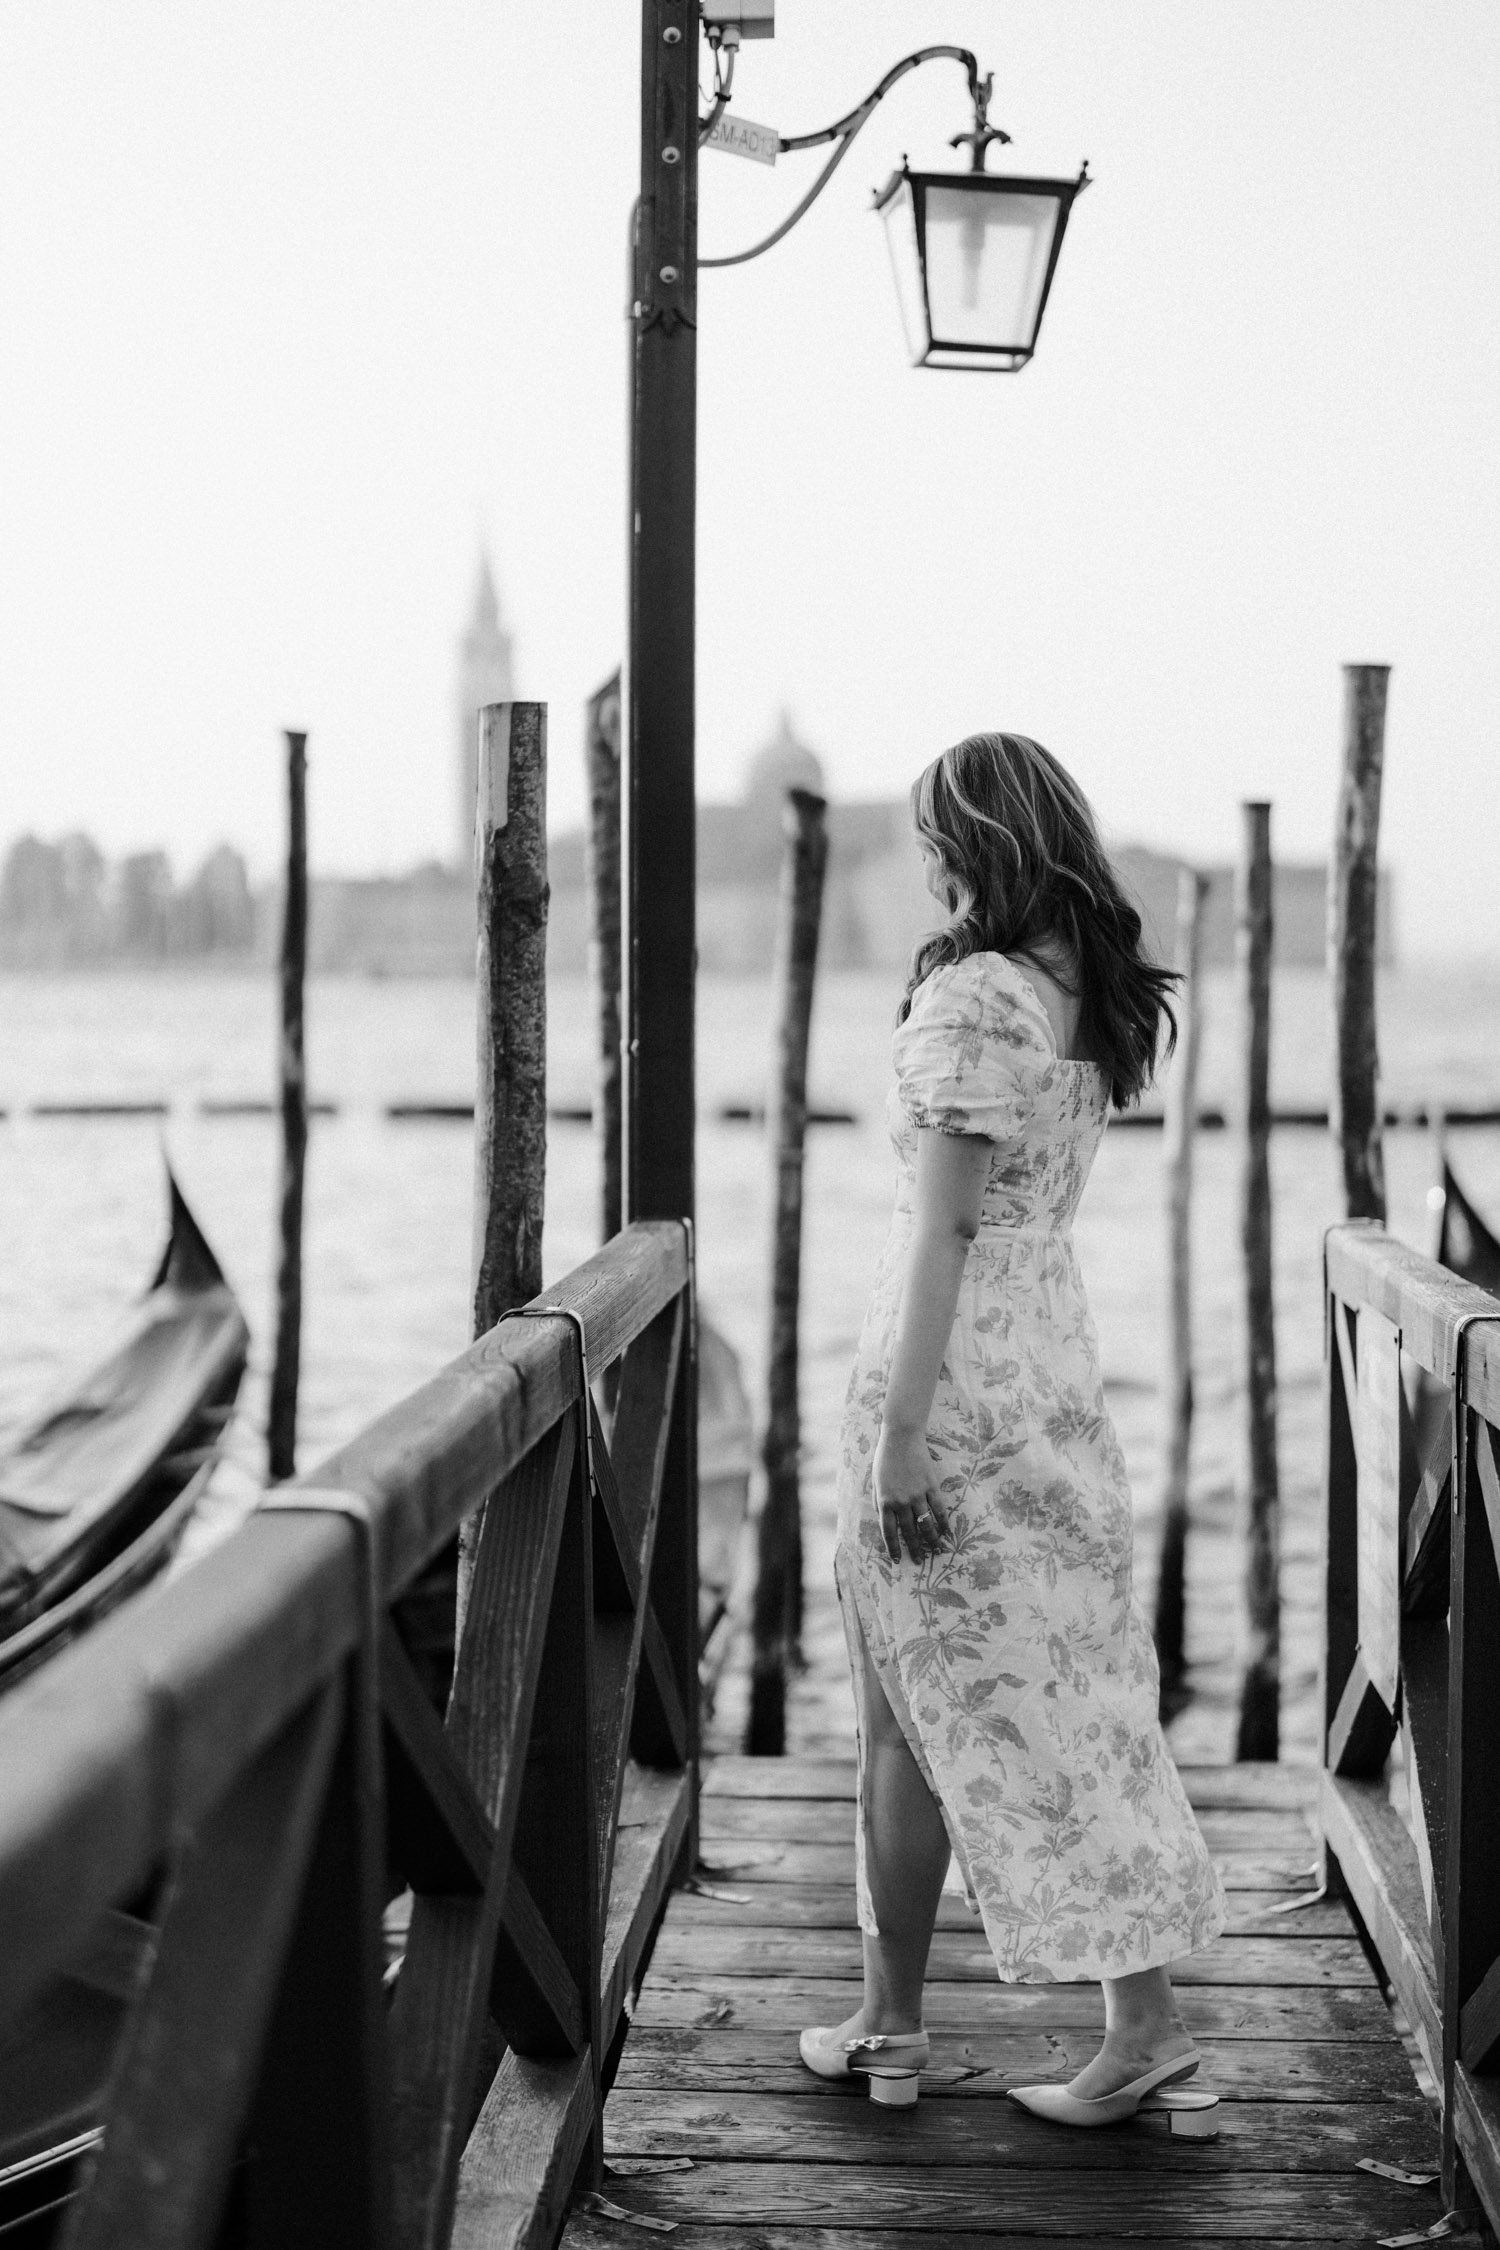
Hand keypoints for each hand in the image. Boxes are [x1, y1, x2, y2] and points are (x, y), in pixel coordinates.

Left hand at [873, 1426, 950, 1563]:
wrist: (901, 1436)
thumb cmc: (885, 1458)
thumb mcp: (874, 1480)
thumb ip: (877, 1501)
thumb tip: (880, 1517)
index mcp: (884, 1501)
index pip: (889, 1532)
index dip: (893, 1548)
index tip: (897, 1560)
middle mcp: (901, 1501)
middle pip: (909, 1532)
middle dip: (914, 1549)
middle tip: (919, 1561)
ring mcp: (918, 1494)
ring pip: (926, 1524)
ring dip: (932, 1540)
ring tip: (936, 1551)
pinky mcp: (932, 1486)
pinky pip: (939, 1509)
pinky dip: (943, 1522)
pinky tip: (946, 1532)